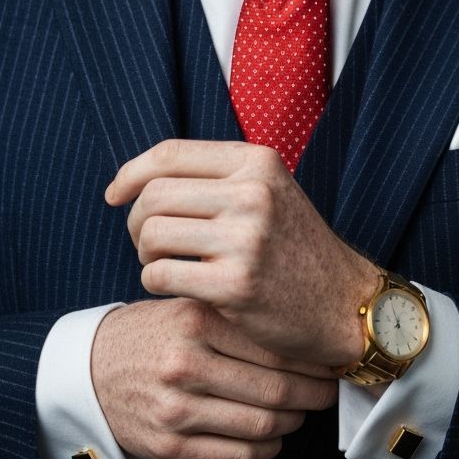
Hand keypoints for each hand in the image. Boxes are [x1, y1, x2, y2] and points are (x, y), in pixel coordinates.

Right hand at [90, 297, 336, 458]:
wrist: (90, 369)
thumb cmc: (151, 332)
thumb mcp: (187, 306)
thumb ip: (234, 316)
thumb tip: (301, 334)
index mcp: (195, 320)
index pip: (272, 344)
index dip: (309, 358)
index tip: (329, 359)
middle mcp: (185, 364)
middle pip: (273, 388)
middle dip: (311, 393)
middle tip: (328, 389)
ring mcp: (176, 409)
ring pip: (261, 425)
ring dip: (292, 422)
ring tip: (302, 411)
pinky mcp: (170, 446)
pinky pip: (237, 455)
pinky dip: (267, 448)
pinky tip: (273, 436)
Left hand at [105, 139, 379, 367]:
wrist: (344, 305)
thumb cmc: (295, 249)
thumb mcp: (268, 193)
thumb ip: (217, 178)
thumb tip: (138, 177)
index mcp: (257, 162)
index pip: (171, 153)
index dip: (132, 172)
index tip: (114, 194)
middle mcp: (252, 193)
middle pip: (153, 195)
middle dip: (135, 220)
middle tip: (145, 243)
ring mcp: (245, 239)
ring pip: (151, 233)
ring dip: (144, 253)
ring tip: (164, 263)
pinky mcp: (234, 285)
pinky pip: (159, 274)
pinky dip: (154, 281)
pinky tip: (174, 285)